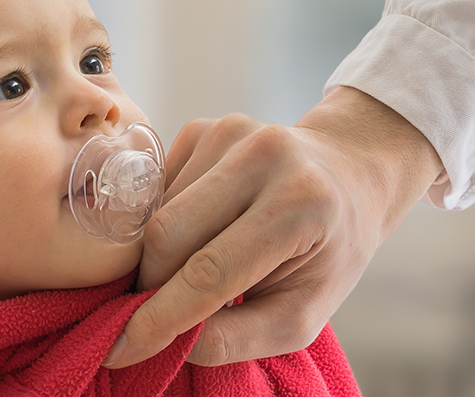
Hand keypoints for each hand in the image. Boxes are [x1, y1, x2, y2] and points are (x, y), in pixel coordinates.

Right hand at [103, 86, 441, 367]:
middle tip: (154, 314)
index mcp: (301, 204)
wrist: (350, 177)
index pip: (211, 270)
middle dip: (149, 285)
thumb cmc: (328, 255)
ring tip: (188, 275)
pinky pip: (158, 189)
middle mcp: (266, 154)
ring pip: (156, 211)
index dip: (162, 316)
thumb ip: (236, 337)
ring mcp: (231, 131)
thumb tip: (163, 341)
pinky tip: (197, 234)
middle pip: (169, 233)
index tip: (123, 348)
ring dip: (155, 256)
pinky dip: (163, 224)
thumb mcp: (303, 314)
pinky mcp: (205, 127)